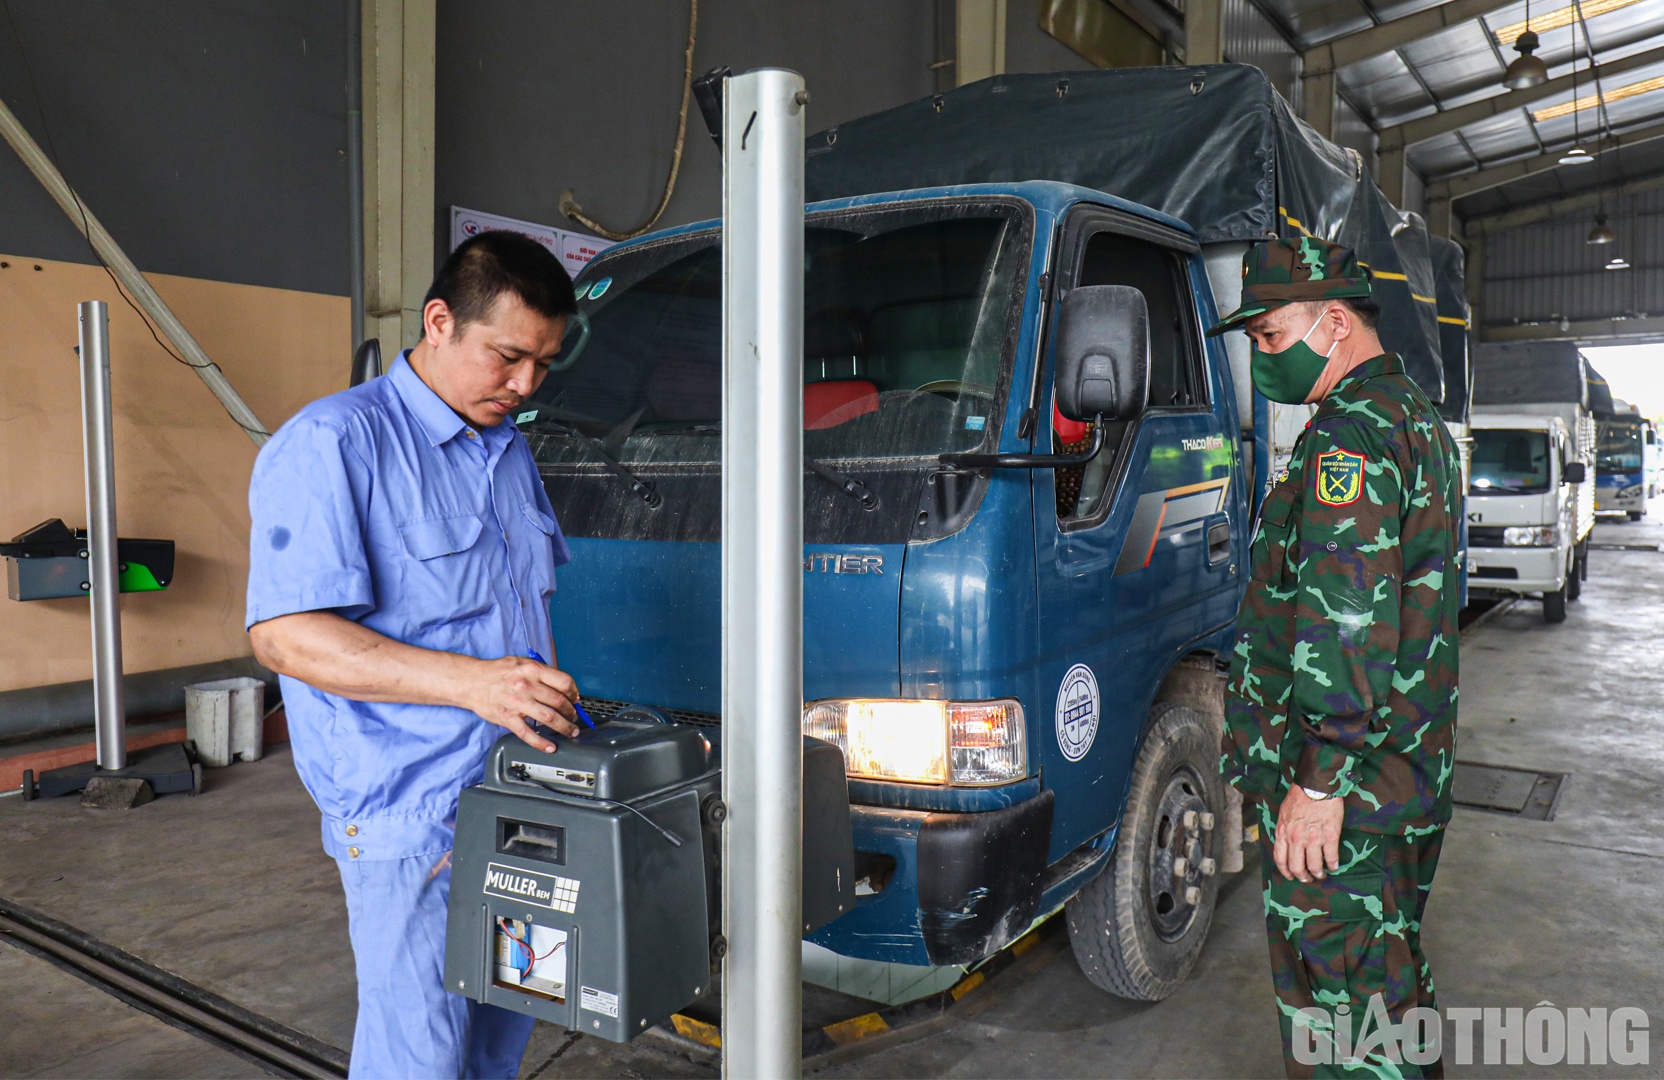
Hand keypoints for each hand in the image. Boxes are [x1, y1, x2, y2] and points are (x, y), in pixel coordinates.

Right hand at [464, 656, 581, 751]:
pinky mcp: (507, 718)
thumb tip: (563, 687)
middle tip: (574, 717)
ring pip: (549, 718)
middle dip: (571, 712)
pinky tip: (550, 747)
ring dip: (565, 727)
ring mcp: (517, 703)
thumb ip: (541, 673)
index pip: (564, 682)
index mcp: (532, 670)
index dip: (574, 692)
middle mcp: (527, 686)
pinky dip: (541, 743)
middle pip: (559, 701)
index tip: (576, 699)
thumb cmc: (497, 672)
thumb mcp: (521, 663)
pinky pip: (528, 734)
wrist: (471, 681)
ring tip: (571, 731)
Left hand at [1273, 786, 1344, 882]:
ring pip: (1314, 866)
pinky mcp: (1330, 836)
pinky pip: (1331, 857)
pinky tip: (1334, 866)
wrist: (1316, 786)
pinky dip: (1333, 865)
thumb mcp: (1283, 813)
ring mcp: (1313, 839)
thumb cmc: (1299, 796)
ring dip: (1318, 873)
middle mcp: (1296, 839)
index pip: (1280, 860)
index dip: (1286, 872)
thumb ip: (1284, 830)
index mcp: (1283, 833)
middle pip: (1297, 867)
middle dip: (1303, 877)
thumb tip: (1285, 842)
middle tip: (1308, 879)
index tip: (1291, 876)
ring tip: (1321, 874)